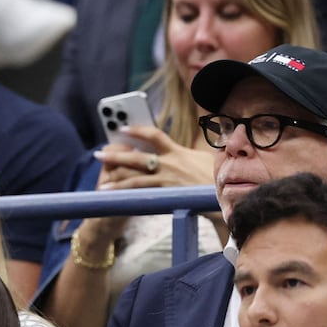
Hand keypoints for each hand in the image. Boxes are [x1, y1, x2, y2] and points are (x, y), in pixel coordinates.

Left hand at [94, 126, 213, 190]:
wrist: (225, 197)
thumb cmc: (218, 179)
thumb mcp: (207, 160)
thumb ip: (191, 155)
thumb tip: (187, 151)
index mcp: (179, 152)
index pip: (154, 135)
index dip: (137, 130)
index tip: (123, 128)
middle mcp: (170, 164)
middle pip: (137, 156)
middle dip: (116, 154)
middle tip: (100, 152)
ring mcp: (167, 180)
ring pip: (134, 177)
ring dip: (116, 177)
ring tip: (101, 180)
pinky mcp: (166, 195)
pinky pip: (141, 194)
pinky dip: (126, 195)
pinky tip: (115, 196)